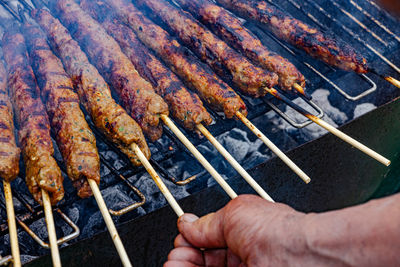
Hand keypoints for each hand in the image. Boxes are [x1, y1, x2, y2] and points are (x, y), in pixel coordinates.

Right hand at [164, 195, 306, 265]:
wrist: (302, 257)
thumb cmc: (276, 231)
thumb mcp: (233, 215)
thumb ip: (206, 224)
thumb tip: (186, 222)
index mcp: (242, 230)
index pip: (209, 238)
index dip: (190, 241)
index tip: (179, 244)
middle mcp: (243, 254)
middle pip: (205, 258)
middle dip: (184, 257)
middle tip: (173, 259)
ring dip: (186, 266)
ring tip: (173, 265)